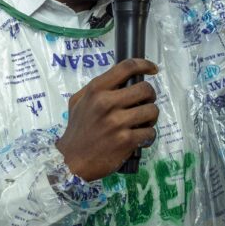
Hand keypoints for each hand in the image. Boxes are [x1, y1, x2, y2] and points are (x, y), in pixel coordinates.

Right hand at [55, 59, 158, 180]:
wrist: (71, 160)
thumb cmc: (77, 129)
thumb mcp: (78, 102)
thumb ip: (97, 89)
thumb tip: (122, 79)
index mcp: (96, 90)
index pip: (127, 67)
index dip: (145, 64)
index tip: (153, 69)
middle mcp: (107, 103)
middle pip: (146, 89)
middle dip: (149, 96)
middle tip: (144, 104)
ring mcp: (117, 122)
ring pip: (152, 110)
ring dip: (151, 117)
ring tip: (142, 122)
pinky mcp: (126, 140)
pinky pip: (150, 132)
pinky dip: (148, 136)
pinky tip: (140, 138)